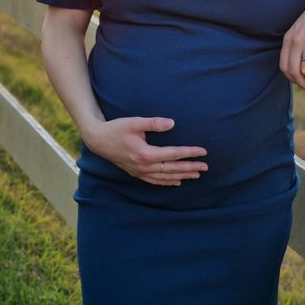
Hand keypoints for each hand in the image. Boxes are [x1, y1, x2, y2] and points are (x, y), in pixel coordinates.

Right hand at [84, 117, 208, 186]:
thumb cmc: (117, 128)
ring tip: (196, 175)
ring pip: (165, 177)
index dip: (189, 153)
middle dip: (190, 167)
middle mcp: (144, 166)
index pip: (173, 154)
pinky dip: (167, 182)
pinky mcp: (136, 173)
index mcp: (145, 153)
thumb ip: (154, 123)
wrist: (98, 140)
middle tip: (206, 166)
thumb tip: (172, 123)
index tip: (203, 152)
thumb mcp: (135, 122)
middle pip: (172, 168)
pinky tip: (176, 182)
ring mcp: (139, 171)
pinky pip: (155, 181)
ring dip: (182, 176)